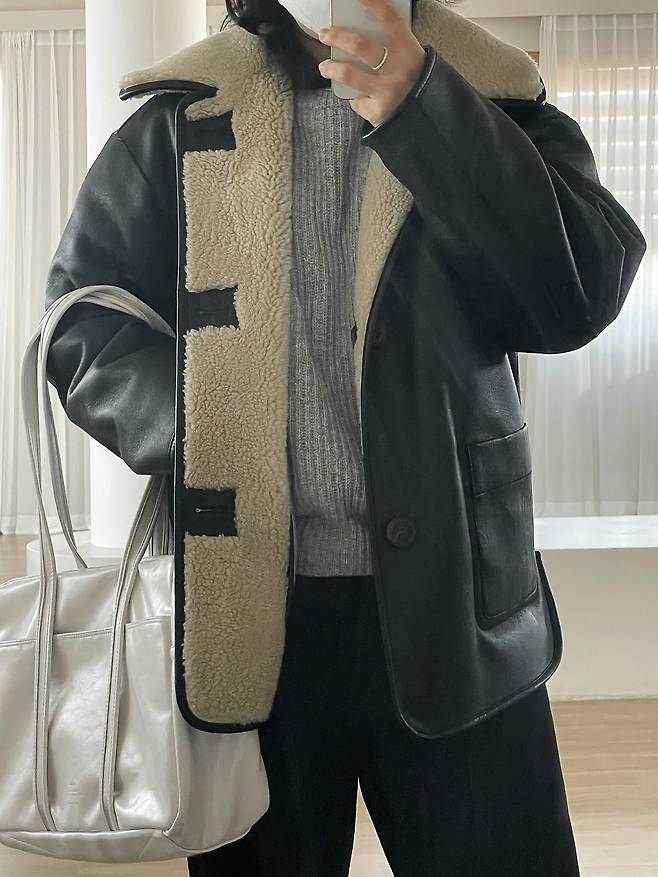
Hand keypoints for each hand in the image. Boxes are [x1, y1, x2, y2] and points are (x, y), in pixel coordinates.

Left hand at [317, 0, 426, 126]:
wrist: (430, 121)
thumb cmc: (419, 85)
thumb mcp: (415, 60)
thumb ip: (395, 47)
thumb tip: (366, 31)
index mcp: (409, 51)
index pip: (389, 18)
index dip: (373, 3)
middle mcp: (397, 70)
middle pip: (360, 46)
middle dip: (337, 37)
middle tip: (325, 34)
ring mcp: (385, 92)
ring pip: (350, 74)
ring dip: (332, 68)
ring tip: (324, 67)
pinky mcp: (377, 112)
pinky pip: (358, 102)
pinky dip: (356, 99)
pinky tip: (358, 98)